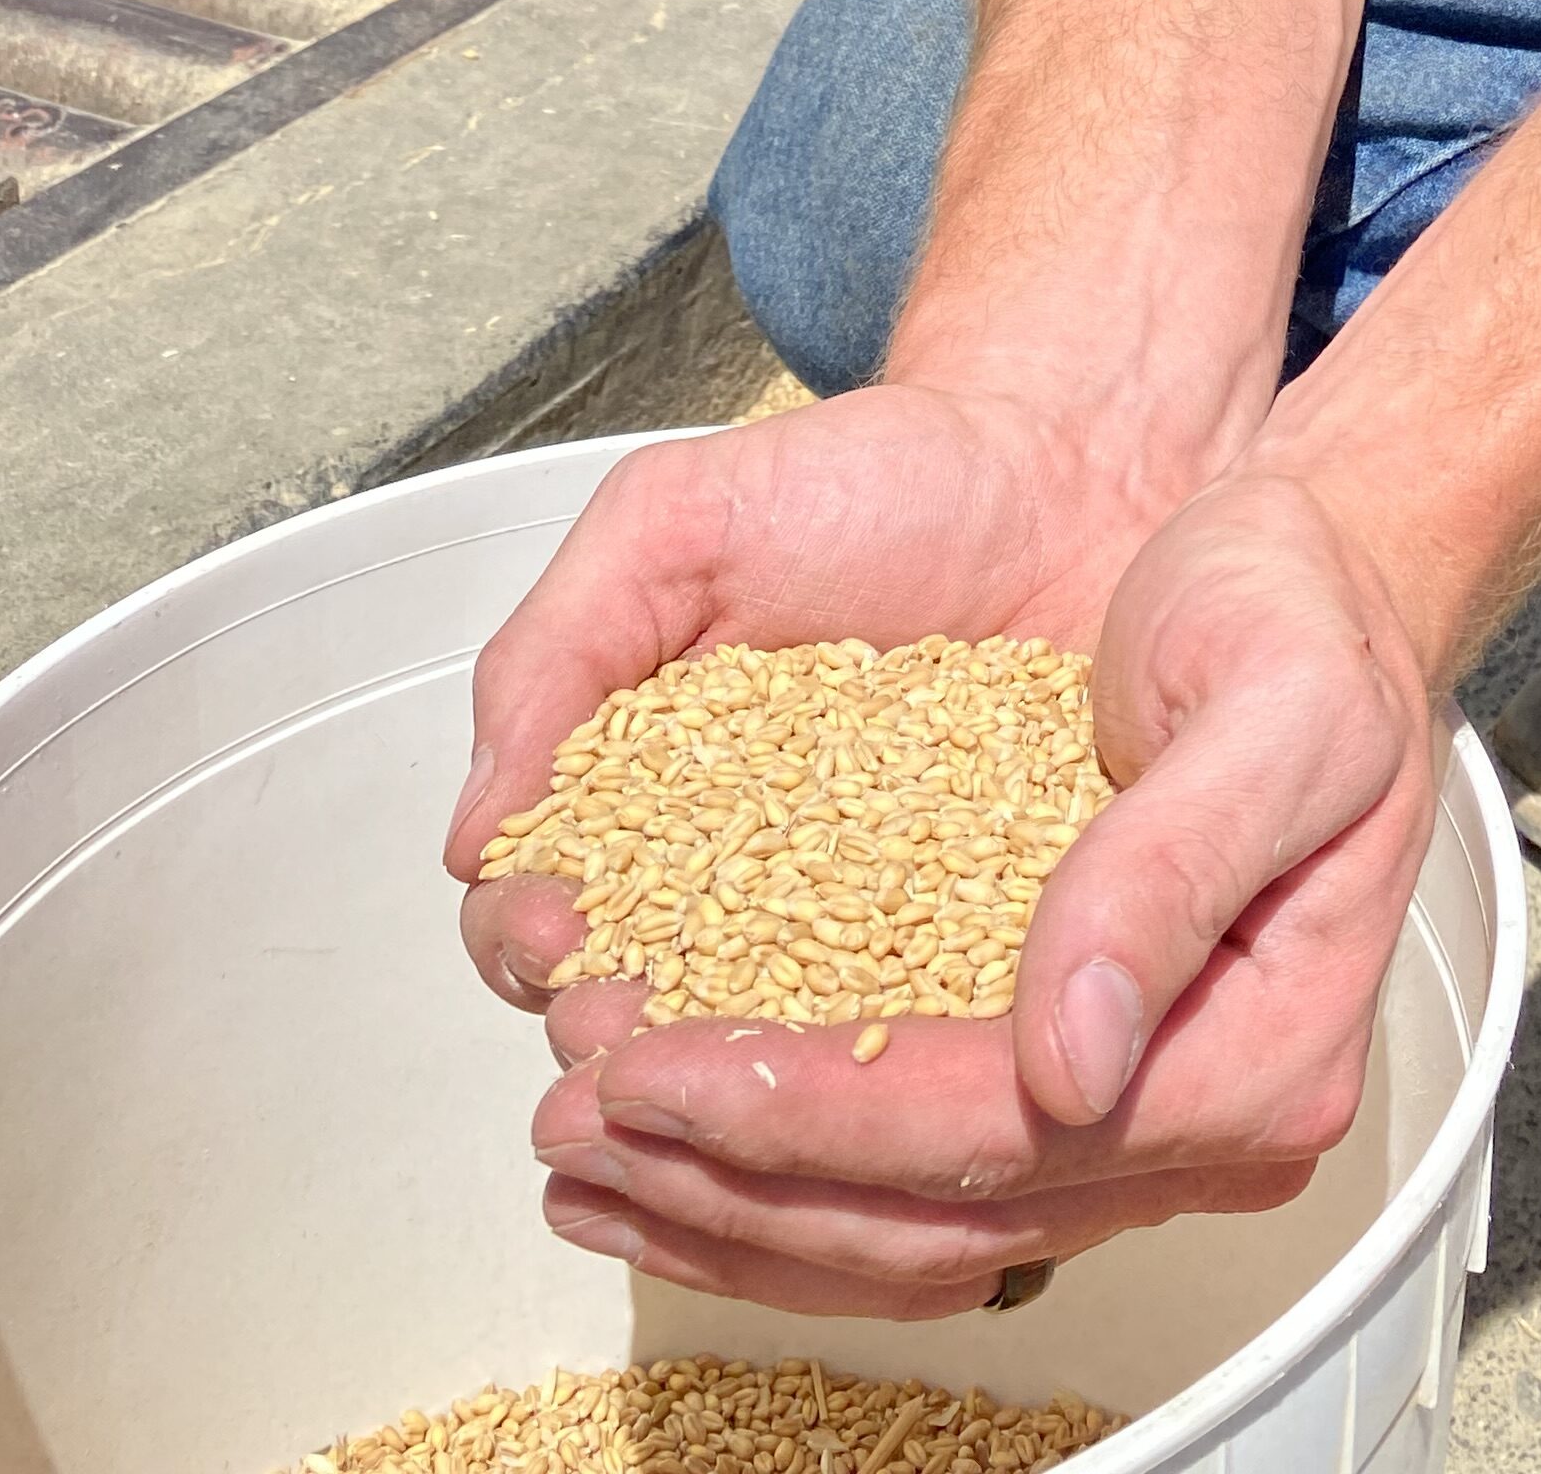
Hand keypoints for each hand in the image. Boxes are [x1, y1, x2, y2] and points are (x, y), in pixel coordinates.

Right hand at [446, 382, 1148, 1014]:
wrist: (1066, 467)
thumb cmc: (875, 482)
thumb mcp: (677, 523)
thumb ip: (557, 649)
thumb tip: (474, 826)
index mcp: (653, 807)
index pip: (544, 917)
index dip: (528, 937)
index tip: (553, 926)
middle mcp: (752, 890)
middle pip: (648, 1015)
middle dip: (623, 1035)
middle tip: (634, 1020)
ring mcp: (872, 929)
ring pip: (784, 1050)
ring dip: (747, 1073)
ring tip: (740, 1052)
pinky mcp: (996, 943)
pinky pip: (938, 1024)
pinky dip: (906, 1044)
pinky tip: (892, 1038)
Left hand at [504, 469, 1438, 1316]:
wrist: (1312, 562)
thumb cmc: (1300, 610)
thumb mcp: (1272, 701)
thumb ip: (1175, 871)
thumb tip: (1071, 1061)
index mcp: (1267, 1045)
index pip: (1004, 1129)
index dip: (820, 1118)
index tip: (664, 1070)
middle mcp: (1203, 1110)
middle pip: (941, 1212)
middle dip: (742, 1176)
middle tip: (580, 1113)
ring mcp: (1138, 1106)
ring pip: (914, 1224)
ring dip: (737, 1200)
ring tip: (586, 1148)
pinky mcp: (1074, 1070)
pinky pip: (916, 1166)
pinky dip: (787, 1164)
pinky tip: (679, 1131)